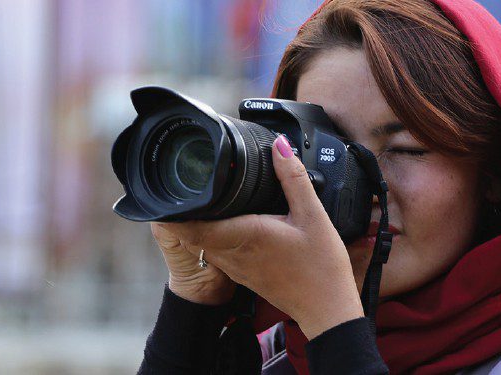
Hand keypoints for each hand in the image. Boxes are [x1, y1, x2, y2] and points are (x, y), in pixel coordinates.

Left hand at [160, 135, 363, 339]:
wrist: (326, 309)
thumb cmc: (320, 268)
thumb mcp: (313, 215)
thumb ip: (294, 178)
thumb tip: (279, 146)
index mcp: (244, 235)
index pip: (192, 226)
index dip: (176, 211)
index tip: (174, 192)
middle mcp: (233, 254)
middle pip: (191, 234)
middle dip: (185, 212)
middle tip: (187, 187)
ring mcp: (235, 268)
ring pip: (202, 244)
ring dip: (198, 225)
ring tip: (204, 201)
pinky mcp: (242, 276)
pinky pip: (217, 253)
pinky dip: (214, 237)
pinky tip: (229, 224)